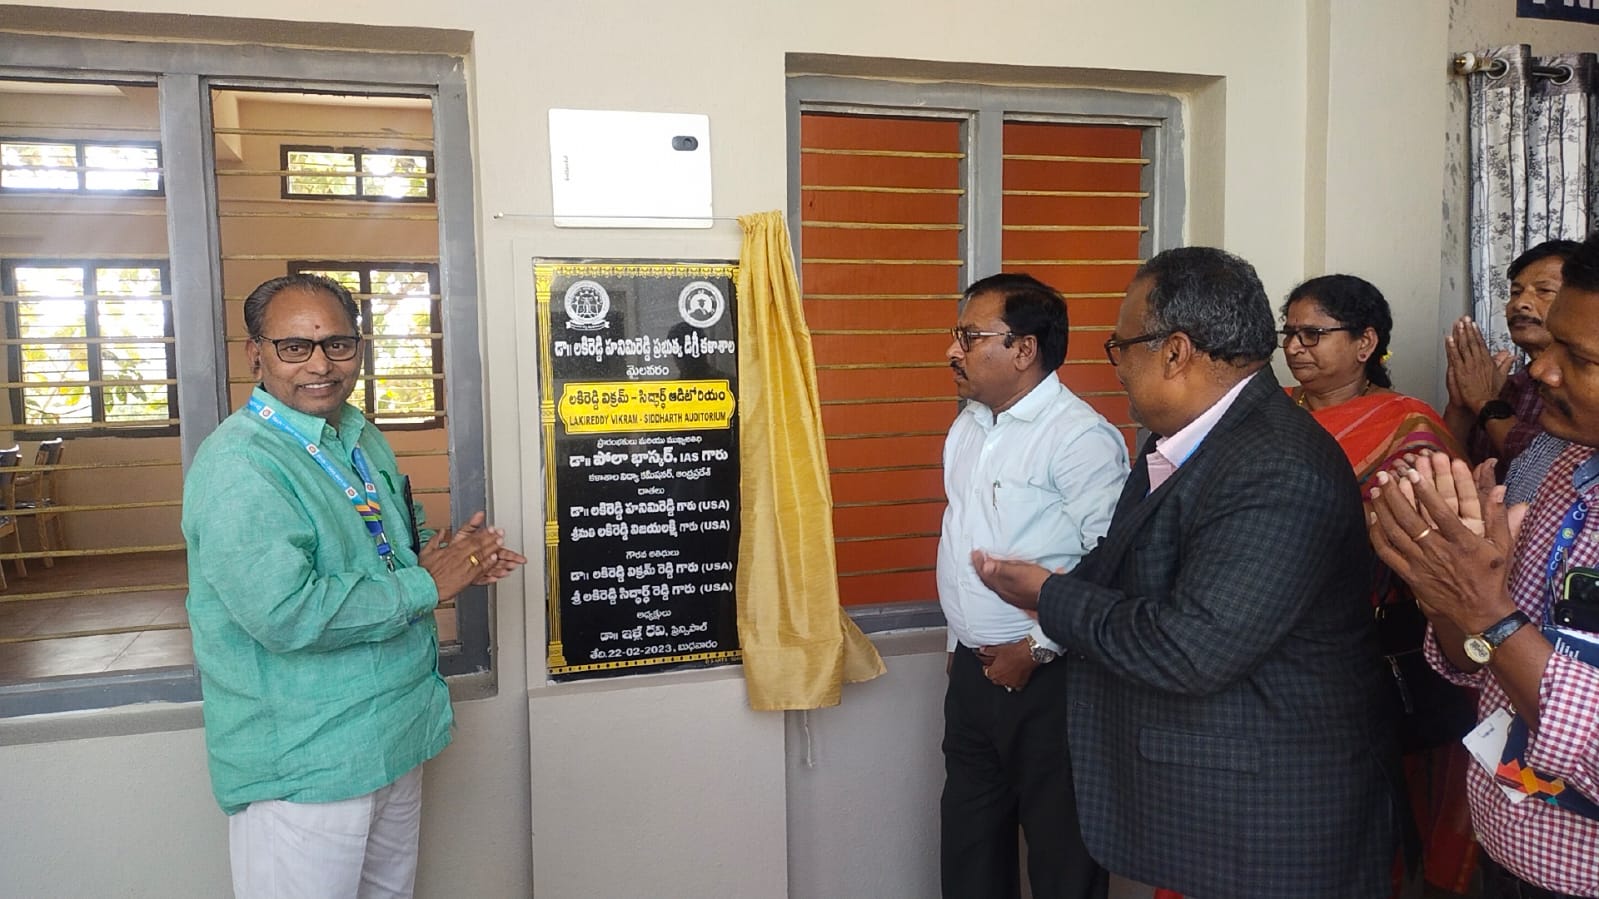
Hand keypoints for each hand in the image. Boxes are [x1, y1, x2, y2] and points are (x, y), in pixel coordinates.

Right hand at [419, 511, 526, 599]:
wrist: (424, 587)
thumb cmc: (424, 572)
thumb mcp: (426, 552)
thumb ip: (436, 540)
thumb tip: (442, 532)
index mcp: (451, 549)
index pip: (470, 538)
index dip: (481, 533)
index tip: (490, 528)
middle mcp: (459, 556)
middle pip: (478, 545)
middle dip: (491, 538)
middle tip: (500, 533)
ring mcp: (464, 567)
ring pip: (481, 555)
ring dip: (492, 548)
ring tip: (501, 543)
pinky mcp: (466, 578)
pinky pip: (480, 569)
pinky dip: (488, 564)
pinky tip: (495, 559)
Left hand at [970, 550, 1049, 611]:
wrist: (1053, 597)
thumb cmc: (1037, 582)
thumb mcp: (1019, 571)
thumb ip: (1002, 569)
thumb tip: (985, 566)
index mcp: (1002, 586)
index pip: (985, 573)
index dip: (978, 562)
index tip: (975, 552)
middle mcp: (1004, 593)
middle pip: (987, 580)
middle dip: (981, 568)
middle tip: (977, 557)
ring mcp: (1012, 596)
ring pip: (995, 584)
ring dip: (989, 574)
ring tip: (987, 565)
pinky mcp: (1019, 598)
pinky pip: (1003, 587)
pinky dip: (998, 579)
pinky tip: (1002, 578)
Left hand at [974, 639, 1037, 691]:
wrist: (1028, 654)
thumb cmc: (1014, 652)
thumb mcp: (998, 649)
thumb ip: (988, 651)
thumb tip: (983, 650)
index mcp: (994, 673)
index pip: (986, 673)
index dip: (987, 668)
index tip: (987, 666)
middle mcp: (1001, 680)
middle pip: (995, 679)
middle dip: (995, 674)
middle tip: (997, 668)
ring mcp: (1011, 683)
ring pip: (1005, 684)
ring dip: (1004, 679)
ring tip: (1006, 672)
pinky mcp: (1020, 684)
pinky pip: (1016, 687)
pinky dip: (1015, 683)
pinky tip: (1015, 678)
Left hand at [1366, 454, 1520, 634]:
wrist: (1480, 612)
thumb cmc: (1492, 576)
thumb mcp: (1502, 546)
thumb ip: (1499, 516)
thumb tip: (1500, 488)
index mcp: (1463, 542)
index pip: (1441, 512)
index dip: (1425, 491)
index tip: (1413, 473)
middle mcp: (1439, 552)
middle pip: (1410, 519)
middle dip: (1394, 494)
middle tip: (1384, 475)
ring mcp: (1422, 564)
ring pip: (1395, 533)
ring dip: (1382, 510)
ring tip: (1375, 491)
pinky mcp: (1410, 576)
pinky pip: (1387, 554)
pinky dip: (1376, 535)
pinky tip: (1372, 519)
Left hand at [1444, 317, 1511, 412]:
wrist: (1485, 403)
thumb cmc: (1492, 392)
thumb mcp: (1502, 376)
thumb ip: (1505, 364)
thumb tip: (1511, 356)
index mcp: (1487, 361)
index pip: (1481, 343)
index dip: (1476, 333)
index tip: (1473, 324)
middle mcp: (1478, 361)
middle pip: (1472, 342)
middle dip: (1467, 329)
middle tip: (1464, 319)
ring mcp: (1469, 365)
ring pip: (1463, 346)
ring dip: (1460, 334)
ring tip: (1457, 324)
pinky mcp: (1460, 371)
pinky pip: (1455, 357)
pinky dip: (1451, 347)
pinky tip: (1449, 339)